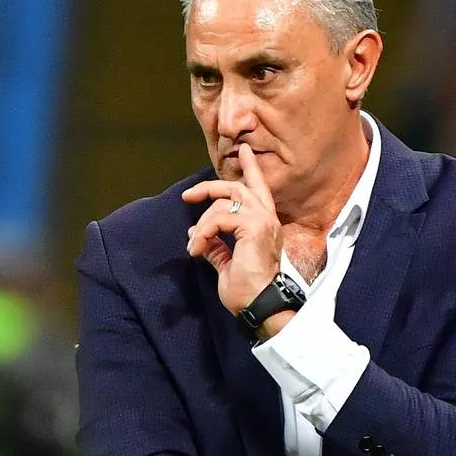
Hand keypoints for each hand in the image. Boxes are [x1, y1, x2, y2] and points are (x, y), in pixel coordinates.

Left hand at [181, 144, 281, 313]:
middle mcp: (267, 218)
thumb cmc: (248, 290)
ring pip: (224, 202)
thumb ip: (216, 247)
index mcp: (265, 225)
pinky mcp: (253, 227)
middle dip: (210, 187)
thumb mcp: (227, 264)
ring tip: (194, 244)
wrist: (259, 305)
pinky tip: (197, 249)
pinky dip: (203, 232)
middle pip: (237, 187)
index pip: (258, 189)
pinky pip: (219, 218)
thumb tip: (198, 235)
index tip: (244, 150)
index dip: (250, 168)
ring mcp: (262, 221)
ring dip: (202, 222)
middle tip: (188, 195)